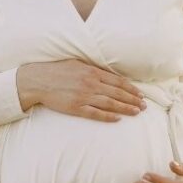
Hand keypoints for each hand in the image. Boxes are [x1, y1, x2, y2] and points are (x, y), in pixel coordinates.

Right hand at [16, 59, 147, 121]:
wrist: (37, 80)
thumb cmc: (57, 70)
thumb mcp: (78, 63)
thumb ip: (94, 69)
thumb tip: (109, 73)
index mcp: (92, 72)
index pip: (117, 81)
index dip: (131, 88)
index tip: (141, 94)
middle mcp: (90, 84)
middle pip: (117, 93)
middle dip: (133, 100)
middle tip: (144, 106)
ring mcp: (83, 96)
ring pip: (110, 103)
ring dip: (125, 108)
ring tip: (136, 112)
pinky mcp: (75, 108)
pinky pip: (95, 113)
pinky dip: (107, 116)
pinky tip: (117, 119)